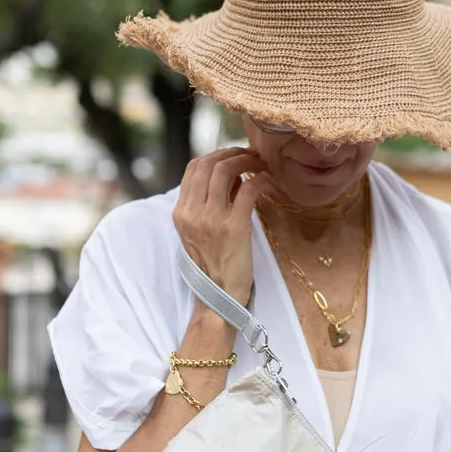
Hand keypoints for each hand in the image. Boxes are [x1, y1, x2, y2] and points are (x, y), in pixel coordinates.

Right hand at [172, 147, 270, 307]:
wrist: (218, 298)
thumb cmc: (214, 266)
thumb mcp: (200, 232)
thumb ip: (210, 204)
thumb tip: (232, 176)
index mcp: (180, 212)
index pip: (194, 167)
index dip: (216, 154)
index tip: (235, 155)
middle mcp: (192, 212)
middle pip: (209, 163)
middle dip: (233, 153)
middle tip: (252, 155)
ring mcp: (211, 219)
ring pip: (226, 170)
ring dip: (247, 161)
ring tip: (261, 164)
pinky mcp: (233, 227)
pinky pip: (248, 189)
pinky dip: (261, 179)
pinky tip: (269, 182)